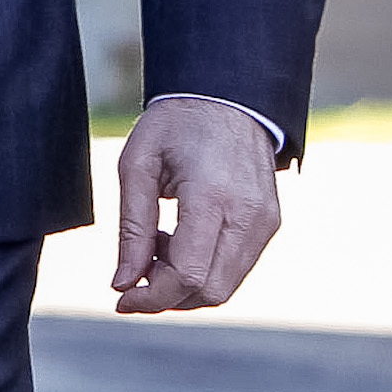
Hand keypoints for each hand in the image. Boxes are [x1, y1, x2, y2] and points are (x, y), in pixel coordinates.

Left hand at [111, 97, 281, 313]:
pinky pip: (236, 269)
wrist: (228, 94)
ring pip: (226, 288)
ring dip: (185, 284)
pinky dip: (204, 270)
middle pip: (210, 291)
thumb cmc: (177, 123)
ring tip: (158, 244)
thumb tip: (123, 283)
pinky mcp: (270, 224)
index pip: (188, 274)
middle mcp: (248, 215)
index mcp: (213, 195)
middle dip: (167, 296)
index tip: (121, 296)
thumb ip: (131, 228)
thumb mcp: (137, 164)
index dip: (151, 297)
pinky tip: (181, 239)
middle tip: (136, 271)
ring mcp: (265, 222)